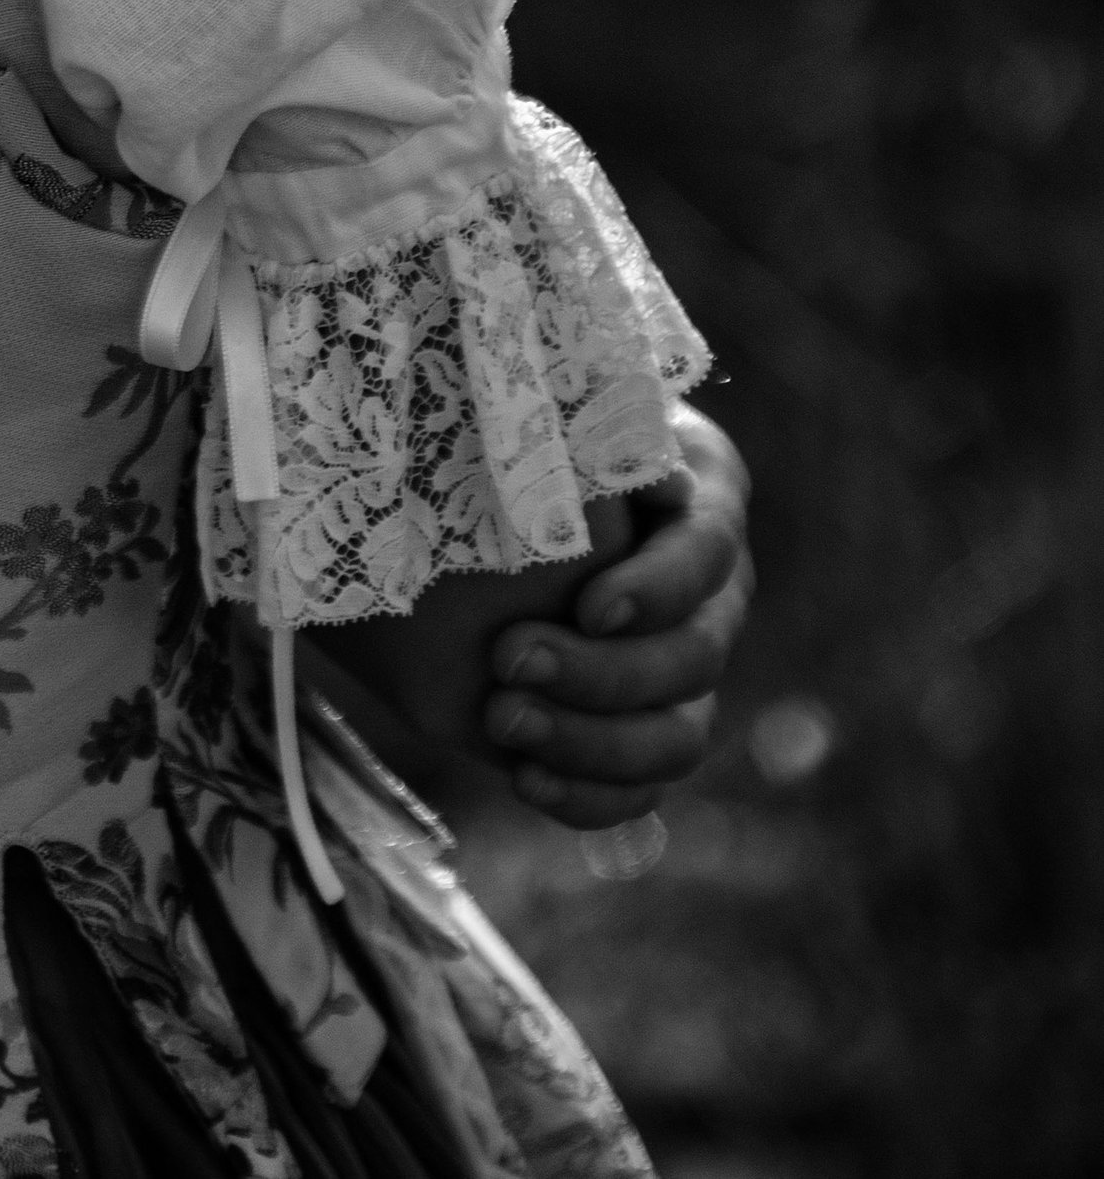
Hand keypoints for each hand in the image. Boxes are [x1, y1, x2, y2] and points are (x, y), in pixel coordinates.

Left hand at [481, 406, 753, 829]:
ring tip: (502, 722)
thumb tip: (628, 458)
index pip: (707, 553)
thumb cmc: (527, 426)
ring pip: (677, 736)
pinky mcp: (642, 730)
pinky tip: (524, 779)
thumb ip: (584, 422)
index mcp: (705, 499)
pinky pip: (641, 789)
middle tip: (508, 662)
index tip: (587, 603)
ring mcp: (685, 673)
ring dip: (592, 742)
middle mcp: (712, 595)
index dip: (656, 587)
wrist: (487, 485)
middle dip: (603, 671)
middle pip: (693, 656)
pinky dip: (589, 795)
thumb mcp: (557, 405)